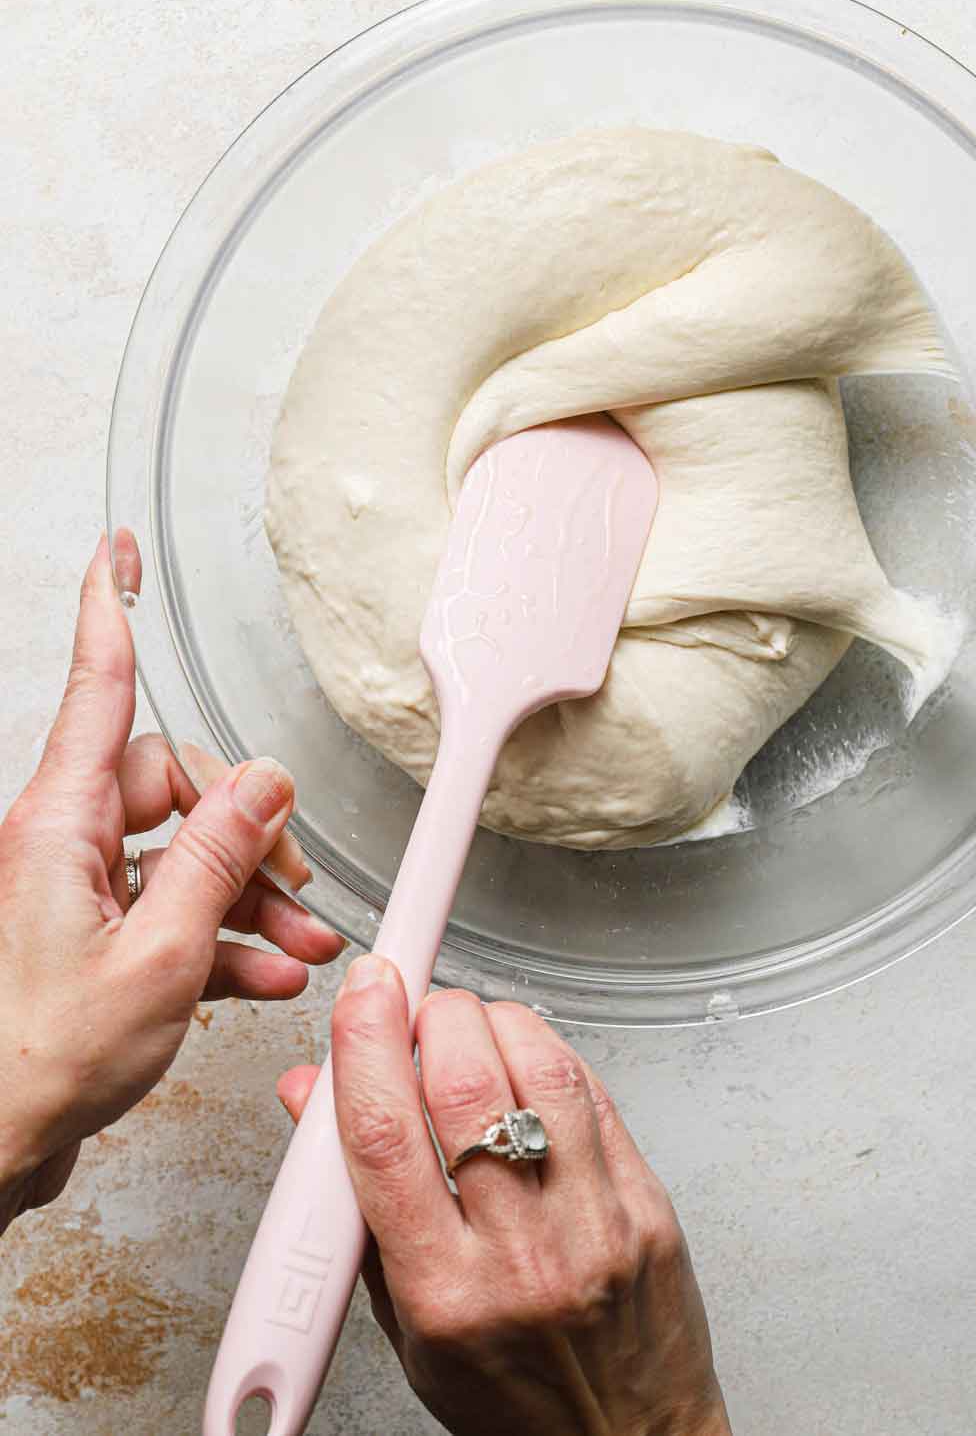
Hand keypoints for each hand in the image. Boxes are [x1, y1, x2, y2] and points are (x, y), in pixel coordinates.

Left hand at [0, 533, 343, 1231]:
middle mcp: (62, 845)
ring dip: (249, 898)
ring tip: (301, 943)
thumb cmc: (36, 1062)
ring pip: (182, 855)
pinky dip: (224, 939)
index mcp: (59, 826)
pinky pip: (172, 910)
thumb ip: (218, 859)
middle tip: (292, 882)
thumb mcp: (160, 956)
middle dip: (247, 830)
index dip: (109, 608)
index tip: (116, 551)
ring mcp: (76, 892)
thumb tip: (265, 783)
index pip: (97, 687)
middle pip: (174, 784)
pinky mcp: (92, 937)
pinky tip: (267, 974)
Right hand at [279, 962, 730, 1435]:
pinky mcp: (647, 1204)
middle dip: (434, 1015)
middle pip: (468, 1083)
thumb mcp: (403, 1324)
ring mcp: (595, 1224)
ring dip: (496, 1021)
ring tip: (471, 1029)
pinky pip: (595, 1094)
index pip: (386, 1137)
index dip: (367, 1043)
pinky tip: (527, 1062)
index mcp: (443, 1292)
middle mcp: (523, 1254)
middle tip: (417, 1011)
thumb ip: (354, 1206)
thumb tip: (310, 1096)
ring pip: (542, 1070)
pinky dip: (550, 1055)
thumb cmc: (508, 1400)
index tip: (364, 991)